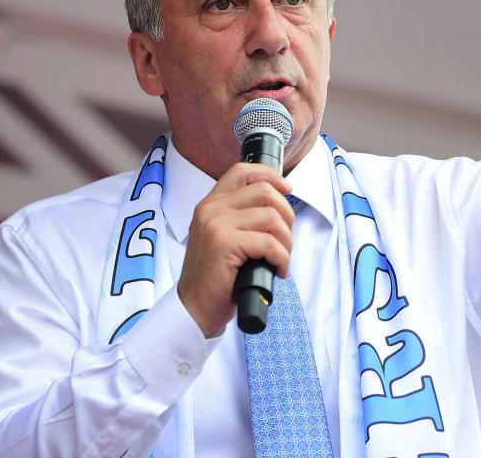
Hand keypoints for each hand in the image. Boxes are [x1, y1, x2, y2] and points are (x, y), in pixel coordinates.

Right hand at [176, 162, 294, 337]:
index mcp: (210, 205)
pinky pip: (270, 243)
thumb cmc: (214, 278)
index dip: (270, 176)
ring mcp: (216, 225)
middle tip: (285, 240)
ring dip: (286, 241)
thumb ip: (240, 218)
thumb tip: (278, 206)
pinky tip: (277, 270)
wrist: (194, 309)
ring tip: (281, 259)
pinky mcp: (224, 244)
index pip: (242, 172)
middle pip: (265, 192)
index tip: (287, 189)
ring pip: (272, 217)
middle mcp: (210, 210)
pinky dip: (282, 258)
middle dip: (287, 215)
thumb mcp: (222, 238)